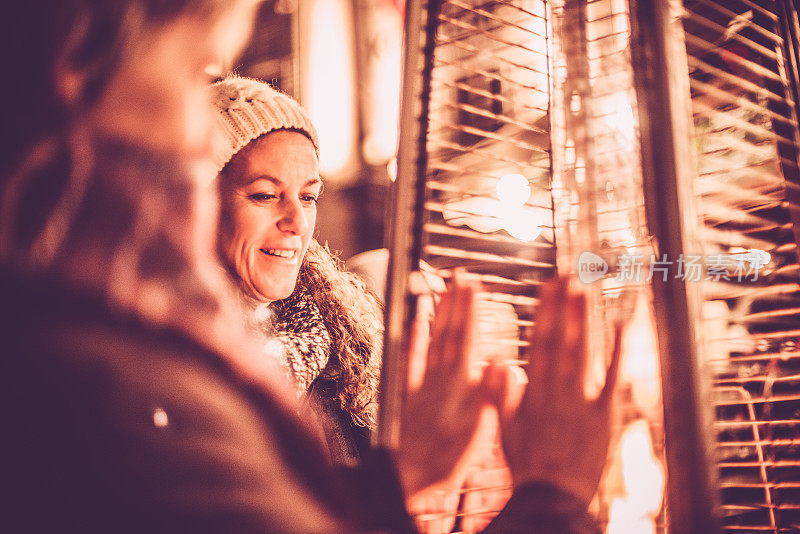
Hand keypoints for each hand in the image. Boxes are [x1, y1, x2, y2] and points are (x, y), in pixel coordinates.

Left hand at [395, 272, 508, 496]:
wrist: (407, 478)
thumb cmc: (444, 461)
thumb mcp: (476, 433)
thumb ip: (489, 396)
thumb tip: (503, 362)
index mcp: (458, 386)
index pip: (466, 340)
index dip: (470, 311)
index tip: (474, 285)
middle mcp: (439, 379)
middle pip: (449, 334)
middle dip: (457, 303)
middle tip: (462, 275)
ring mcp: (423, 384)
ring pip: (433, 341)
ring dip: (440, 314)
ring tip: (446, 289)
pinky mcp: (410, 394)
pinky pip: (412, 361)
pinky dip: (416, 340)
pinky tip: (417, 322)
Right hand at [499, 276, 621, 505]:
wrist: (552, 498)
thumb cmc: (525, 465)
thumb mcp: (502, 429)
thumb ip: (500, 395)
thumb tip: (497, 362)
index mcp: (532, 391)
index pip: (539, 342)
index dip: (544, 312)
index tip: (548, 286)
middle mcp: (557, 390)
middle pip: (561, 340)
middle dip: (564, 306)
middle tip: (569, 275)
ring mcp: (581, 401)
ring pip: (583, 353)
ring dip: (585, 320)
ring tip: (587, 290)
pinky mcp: (604, 416)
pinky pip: (612, 380)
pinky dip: (616, 354)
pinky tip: (621, 327)